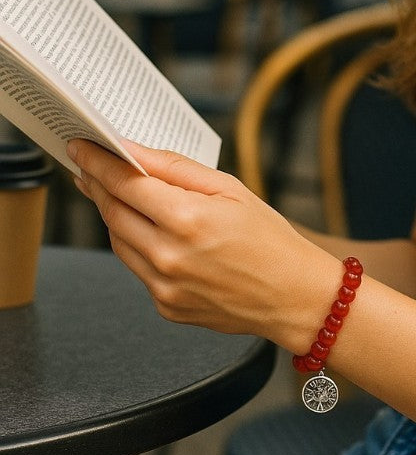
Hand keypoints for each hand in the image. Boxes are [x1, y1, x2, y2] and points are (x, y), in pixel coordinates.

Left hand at [67, 139, 339, 345]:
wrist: (295, 296)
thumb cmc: (271, 240)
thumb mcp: (231, 189)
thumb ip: (176, 168)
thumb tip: (134, 151)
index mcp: (188, 220)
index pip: (123, 183)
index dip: (97, 161)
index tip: (82, 147)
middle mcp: (169, 256)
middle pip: (112, 212)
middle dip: (98, 186)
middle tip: (92, 168)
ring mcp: (165, 286)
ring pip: (118, 242)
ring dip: (116, 216)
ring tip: (124, 198)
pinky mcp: (166, 306)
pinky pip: (138, 269)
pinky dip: (139, 247)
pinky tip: (156, 236)